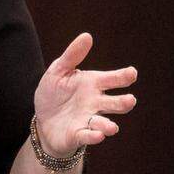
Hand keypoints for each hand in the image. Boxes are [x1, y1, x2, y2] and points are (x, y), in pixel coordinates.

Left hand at [33, 33, 136, 156]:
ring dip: (108, 125)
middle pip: (117, 103)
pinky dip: (93, 136)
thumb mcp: (58, 71)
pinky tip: (98, 136)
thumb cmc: (55, 92)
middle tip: (129, 100)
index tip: (131, 74)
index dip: (124, 76)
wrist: (42, 118)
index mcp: (94, 84)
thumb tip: (87, 36)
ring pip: (104, 123)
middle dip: (124, 102)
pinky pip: (88, 136)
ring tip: (112, 127)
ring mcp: (88, 119)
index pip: (115, 79)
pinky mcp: (78, 134)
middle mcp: (96, 103)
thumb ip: (72, 56)